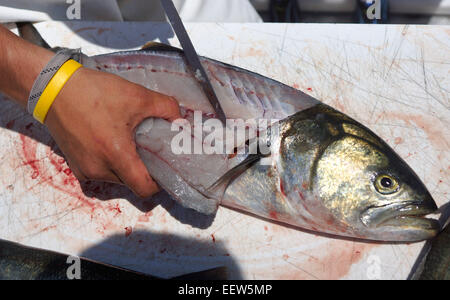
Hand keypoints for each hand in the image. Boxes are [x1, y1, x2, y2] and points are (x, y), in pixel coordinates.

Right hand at [45, 67, 179, 197]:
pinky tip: (112, 143)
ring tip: (130, 143)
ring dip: (126, 167)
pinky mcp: (76, 166)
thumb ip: (166, 107)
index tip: (164, 169)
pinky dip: (110, 164)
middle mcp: (99, 169)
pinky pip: (101, 173)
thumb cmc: (93, 92)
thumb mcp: (137, 95)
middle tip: (150, 150)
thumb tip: (181, 119)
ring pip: (117, 179)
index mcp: (116, 155)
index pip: (144, 188)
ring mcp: (85, 170)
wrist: (53, 89)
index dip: (159, 183)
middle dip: (143, 171)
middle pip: (131, 183)